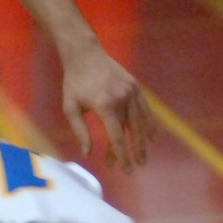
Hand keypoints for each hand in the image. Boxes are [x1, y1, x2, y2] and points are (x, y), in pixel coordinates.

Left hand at [60, 41, 154, 168]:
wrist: (85, 54)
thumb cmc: (74, 83)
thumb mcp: (70, 107)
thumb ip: (80, 131)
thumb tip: (87, 153)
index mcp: (104, 105)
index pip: (116, 136)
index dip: (121, 155)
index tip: (125, 169)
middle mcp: (121, 98)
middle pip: (130, 131)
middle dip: (134, 151)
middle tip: (136, 166)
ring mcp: (130, 91)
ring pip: (140, 121)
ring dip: (142, 140)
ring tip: (144, 157)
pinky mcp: (135, 85)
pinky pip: (145, 108)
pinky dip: (149, 122)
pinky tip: (152, 136)